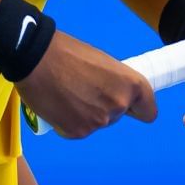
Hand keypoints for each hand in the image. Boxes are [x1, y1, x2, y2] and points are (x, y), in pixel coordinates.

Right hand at [16, 31, 156, 138]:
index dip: (138, 109)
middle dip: (104, 106)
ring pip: (97, 123)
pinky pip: (77, 130)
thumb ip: (115, 82)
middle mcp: (119, 105)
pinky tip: (58, 104)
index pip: (149, 111)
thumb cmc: (67, 52)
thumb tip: (114, 93)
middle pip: (118, 116)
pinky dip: (69, 121)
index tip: (130, 107)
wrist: (35, 58)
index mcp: (131, 85)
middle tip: (83, 89)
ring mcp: (98, 121)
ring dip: (85, 114)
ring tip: (67, 93)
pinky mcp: (77, 132)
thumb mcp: (103, 62)